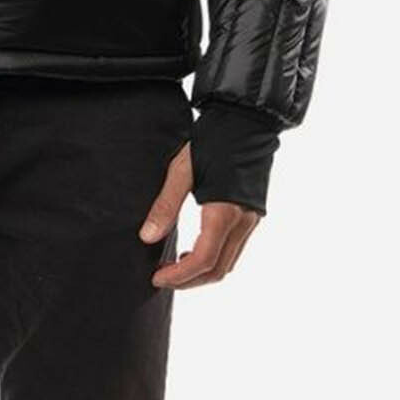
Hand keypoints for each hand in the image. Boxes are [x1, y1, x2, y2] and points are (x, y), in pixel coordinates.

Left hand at [138, 141, 262, 289]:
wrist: (248, 120)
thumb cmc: (213, 139)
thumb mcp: (182, 169)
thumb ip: (165, 205)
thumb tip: (146, 237)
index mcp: (224, 212)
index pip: (204, 260)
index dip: (179, 276)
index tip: (157, 278)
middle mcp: (243, 221)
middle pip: (218, 270)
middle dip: (190, 280)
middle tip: (162, 276)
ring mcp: (252, 219)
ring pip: (229, 262)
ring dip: (202, 271)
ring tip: (175, 265)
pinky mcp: (253, 213)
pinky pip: (234, 249)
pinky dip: (214, 258)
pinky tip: (194, 248)